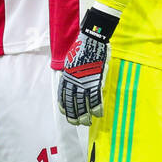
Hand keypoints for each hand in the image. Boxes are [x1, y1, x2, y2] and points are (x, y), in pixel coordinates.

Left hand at [58, 6, 118, 124]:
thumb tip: (69, 78)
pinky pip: (96, 97)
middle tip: (76, 123)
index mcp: (66, 76)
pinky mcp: (96, 80)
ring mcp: (84, 81)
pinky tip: (98, 114)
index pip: (63, 95)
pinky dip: (97, 107)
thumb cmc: (82, 47)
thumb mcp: (70, 60)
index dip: (64, 105)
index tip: (65, 113)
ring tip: (87, 122)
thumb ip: (70, 72)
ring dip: (85, 115)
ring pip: (83, 103)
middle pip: (72, 102)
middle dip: (74, 115)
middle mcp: (73, 81)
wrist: (91, 38)